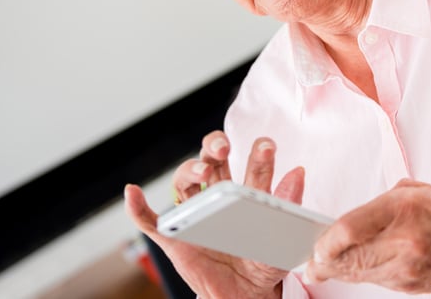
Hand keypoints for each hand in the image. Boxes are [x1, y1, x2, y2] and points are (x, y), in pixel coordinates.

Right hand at [124, 135, 304, 298]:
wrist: (244, 296)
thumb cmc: (263, 264)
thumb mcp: (281, 239)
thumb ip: (288, 206)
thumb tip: (298, 172)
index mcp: (247, 194)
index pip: (250, 165)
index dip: (257, 154)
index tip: (266, 146)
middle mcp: (218, 196)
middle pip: (212, 161)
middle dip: (215, 147)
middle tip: (223, 147)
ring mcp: (195, 214)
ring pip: (184, 182)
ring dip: (188, 170)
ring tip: (201, 172)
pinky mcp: (174, 236)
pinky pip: (150, 220)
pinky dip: (137, 206)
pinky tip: (132, 192)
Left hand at [306, 179, 430, 293]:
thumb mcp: (412, 193)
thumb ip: (376, 207)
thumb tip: (346, 225)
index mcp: (404, 208)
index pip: (349, 230)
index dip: (325, 241)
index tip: (317, 243)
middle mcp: (404, 240)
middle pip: (348, 259)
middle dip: (324, 262)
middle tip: (312, 261)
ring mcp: (408, 267)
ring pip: (358, 274)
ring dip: (340, 270)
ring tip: (327, 264)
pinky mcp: (410, 286)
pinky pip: (375, 282)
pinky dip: (362, 275)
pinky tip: (356, 267)